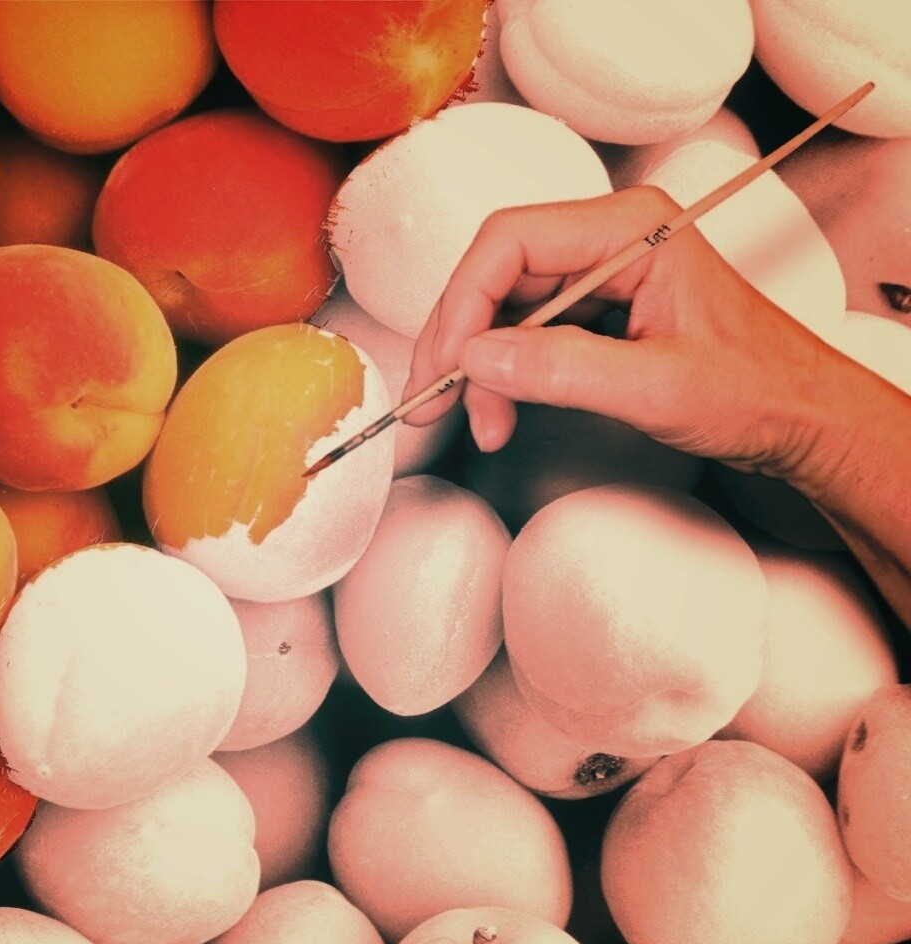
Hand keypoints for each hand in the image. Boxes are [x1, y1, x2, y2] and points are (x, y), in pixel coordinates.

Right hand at [402, 186, 857, 485]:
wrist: (803, 419)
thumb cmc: (759, 391)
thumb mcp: (659, 387)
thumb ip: (564, 368)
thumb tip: (478, 359)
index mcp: (632, 228)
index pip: (511, 241)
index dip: (463, 303)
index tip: (447, 367)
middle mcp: (608, 239)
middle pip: (496, 273)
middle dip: (460, 342)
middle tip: (433, 401)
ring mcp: (600, 274)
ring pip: (503, 307)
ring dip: (479, 368)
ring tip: (478, 422)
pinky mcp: (595, 310)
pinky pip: (526, 333)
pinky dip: (504, 376)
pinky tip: (499, 411)